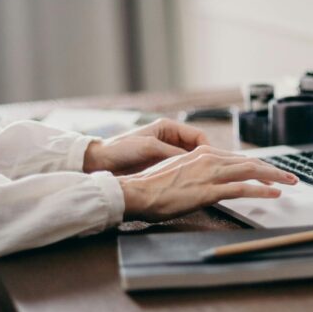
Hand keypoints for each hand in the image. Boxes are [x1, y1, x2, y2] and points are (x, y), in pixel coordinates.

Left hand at [83, 118, 209, 174]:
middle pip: (196, 149)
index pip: (198, 136)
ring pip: (189, 160)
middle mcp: (169, 139)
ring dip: (195, 169)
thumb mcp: (149, 148)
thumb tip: (193, 160)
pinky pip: (179, 169)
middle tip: (210, 173)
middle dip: (204, 160)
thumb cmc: (121, 149)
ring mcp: (165, 153)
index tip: (211, 161)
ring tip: (201, 180)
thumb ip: (172, 152)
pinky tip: (188, 184)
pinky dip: (185, 175)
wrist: (100, 162)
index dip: (207, 148)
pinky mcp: (160, 165)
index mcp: (168, 127)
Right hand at [118, 146, 297, 221]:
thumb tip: (205, 179)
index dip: (257, 165)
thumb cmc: (152, 186)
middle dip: (273, 169)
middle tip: (290, 176)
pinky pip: (242, 189)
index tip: (270, 172)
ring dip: (274, 177)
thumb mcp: (177, 171)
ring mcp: (210, 174)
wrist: (137, 191)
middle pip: (249, 162)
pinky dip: (261, 191)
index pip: (237, 158)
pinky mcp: (209, 191)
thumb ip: (195, 172)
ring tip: (290, 182)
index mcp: (201, 154)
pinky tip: (274, 194)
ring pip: (251, 171)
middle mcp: (209, 159)